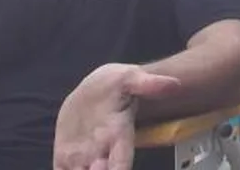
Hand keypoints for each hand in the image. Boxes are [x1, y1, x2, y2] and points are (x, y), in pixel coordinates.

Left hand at [53, 64, 180, 169]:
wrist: (95, 90)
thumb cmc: (117, 84)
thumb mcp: (130, 78)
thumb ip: (148, 84)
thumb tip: (174, 83)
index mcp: (119, 136)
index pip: (122, 163)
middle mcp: (103, 152)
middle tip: (92, 166)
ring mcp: (83, 156)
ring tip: (75, 168)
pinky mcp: (65, 156)